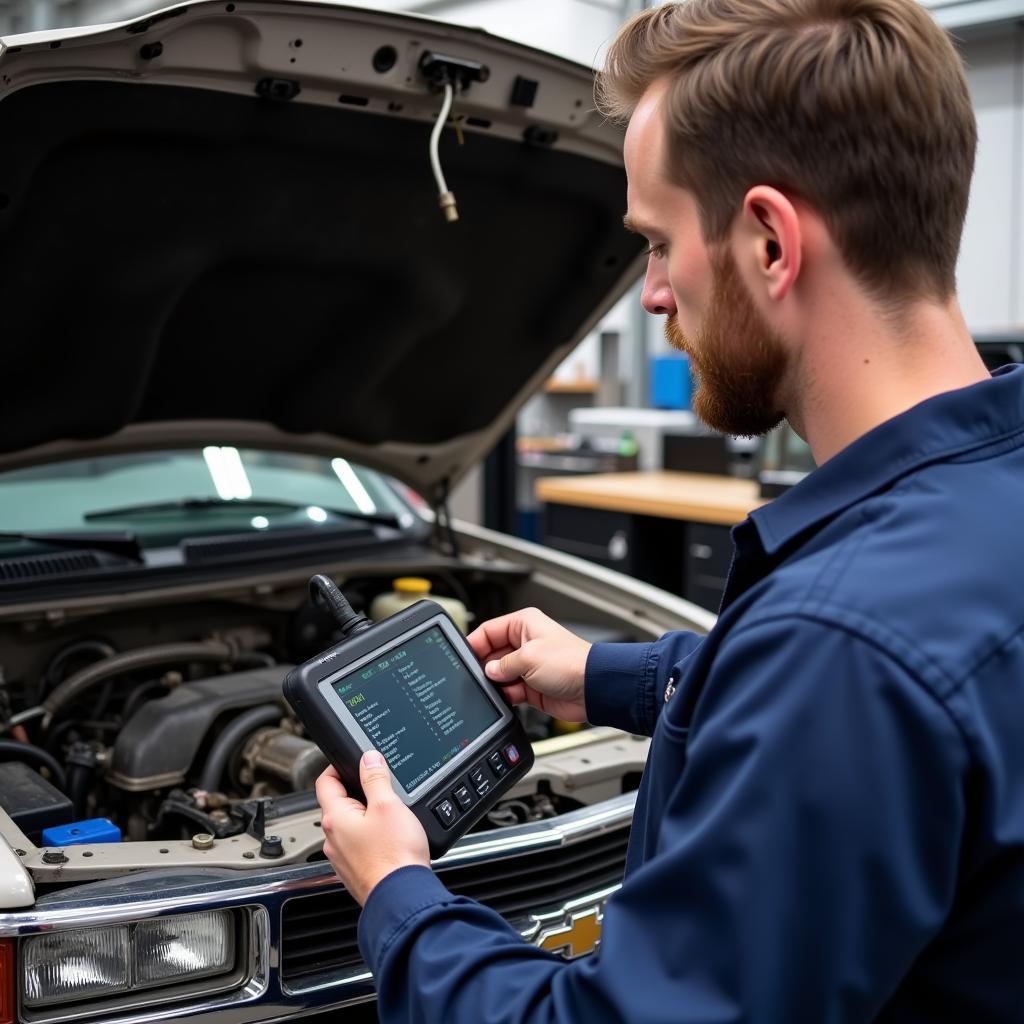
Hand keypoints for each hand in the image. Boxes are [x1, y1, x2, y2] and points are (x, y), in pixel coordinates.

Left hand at [315, 752, 429, 905]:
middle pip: (337, 803)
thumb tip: (368, 758)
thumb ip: (375, 778)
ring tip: (389, 814)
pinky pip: (358, 845)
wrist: (402, 897)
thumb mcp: (388, 805)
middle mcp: (332, 839)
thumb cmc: (394, 856)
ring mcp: (342, 858)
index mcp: (335, 818)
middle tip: (380, 787)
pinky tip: (389, 839)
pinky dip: (370, 837)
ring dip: (364, 816)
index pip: (324, 781)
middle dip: (357, 792)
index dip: (338, 766)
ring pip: (349, 826)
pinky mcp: (355, 871)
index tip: (354, 761)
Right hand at [466, 607, 591, 722]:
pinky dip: (507, 694)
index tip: (462, 658)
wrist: (592, 689)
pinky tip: (510, 696)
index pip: (489, 630)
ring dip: (498, 683)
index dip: (474, 644)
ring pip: (499, 675)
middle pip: (492, 654)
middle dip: (486, 667)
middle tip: (479, 676)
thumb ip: (502, 665)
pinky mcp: (532, 686)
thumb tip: (487, 670)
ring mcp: (528, 666)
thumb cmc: (571, 663)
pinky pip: (510, 690)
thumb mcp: (528, 658)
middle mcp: (525, 643)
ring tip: (500, 687)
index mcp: (524, 625)